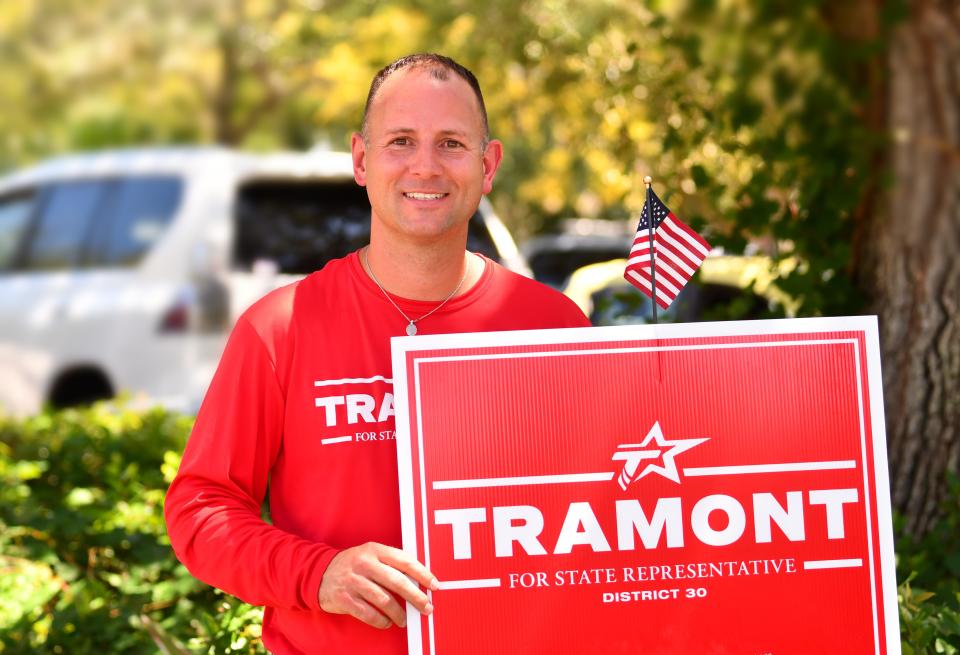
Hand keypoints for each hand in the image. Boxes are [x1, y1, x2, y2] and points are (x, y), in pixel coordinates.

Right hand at [318, 542, 438, 628]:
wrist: (318, 573)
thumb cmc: (352, 564)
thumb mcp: (370, 554)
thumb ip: (391, 562)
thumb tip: (420, 578)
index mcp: (374, 550)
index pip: (404, 561)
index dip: (422, 574)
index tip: (434, 585)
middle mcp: (364, 564)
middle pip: (397, 582)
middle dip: (416, 597)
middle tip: (427, 607)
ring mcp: (353, 581)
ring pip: (384, 600)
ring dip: (398, 613)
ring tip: (404, 620)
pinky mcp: (344, 598)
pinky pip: (368, 613)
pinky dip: (381, 621)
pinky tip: (386, 622)